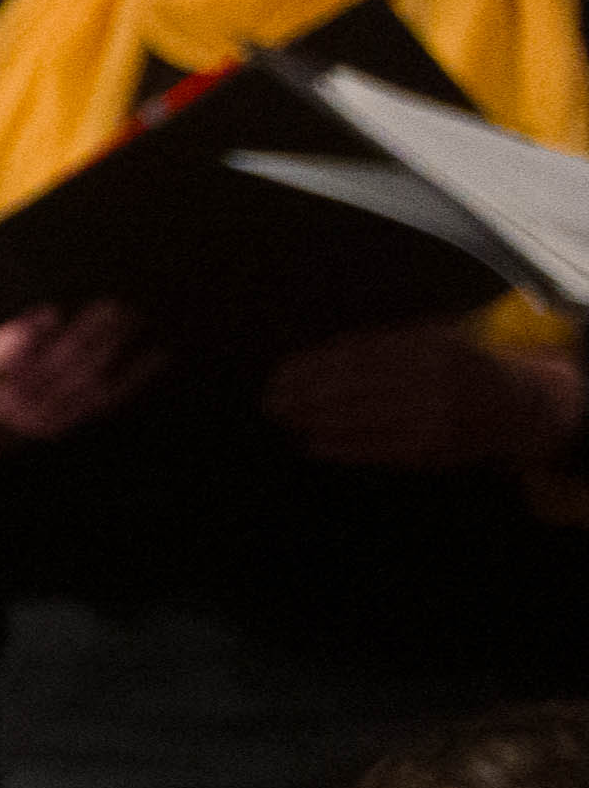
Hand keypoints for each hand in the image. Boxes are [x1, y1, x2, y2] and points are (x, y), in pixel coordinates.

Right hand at [0, 286, 148, 466]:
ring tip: (131, 316)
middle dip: (85, 337)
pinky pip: (102, 402)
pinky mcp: (62, 421)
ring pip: (81, 382)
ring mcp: (40, 416)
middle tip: (110, 303)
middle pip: (52, 369)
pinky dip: (132, 381)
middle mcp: (9, 404)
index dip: (23, 339)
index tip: (47, 313)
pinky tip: (156, 356)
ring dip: (110, 352)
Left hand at [266, 323, 582, 472]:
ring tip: (284, 419)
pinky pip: (378, 448)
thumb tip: (316, 359)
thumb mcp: (430, 339)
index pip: (357, 358)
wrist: (517, 404)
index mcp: (430, 346)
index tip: (280, 374)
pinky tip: (312, 443)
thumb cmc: (460, 366)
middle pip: (353, 388)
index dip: (313, 368)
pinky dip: (341, 446)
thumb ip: (380, 345)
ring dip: (315, 420)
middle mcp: (433, 380)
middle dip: (305, 395)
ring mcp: (434, 416)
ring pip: (361, 418)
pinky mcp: (434, 449)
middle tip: (270, 400)